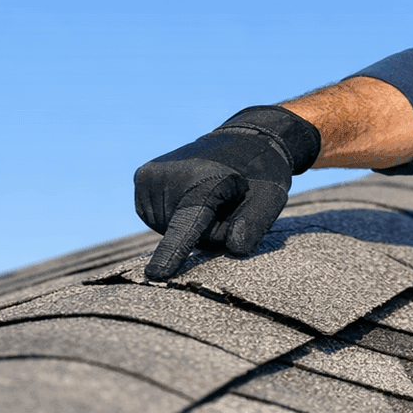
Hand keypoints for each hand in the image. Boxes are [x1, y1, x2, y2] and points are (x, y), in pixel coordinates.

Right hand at [134, 105, 320, 279]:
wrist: (242, 137)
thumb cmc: (259, 173)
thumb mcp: (271, 198)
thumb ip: (256, 224)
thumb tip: (236, 248)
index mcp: (206, 181)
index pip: (188, 223)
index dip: (173, 252)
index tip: (156, 275)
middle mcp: (172, 174)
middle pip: (181, 233)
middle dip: (203, 231)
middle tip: (224, 203)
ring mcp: (151, 174)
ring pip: (165, 227)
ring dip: (187, 223)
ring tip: (207, 195)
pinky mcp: (141, 176)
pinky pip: (155, 217)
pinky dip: (172, 215)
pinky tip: (189, 194)